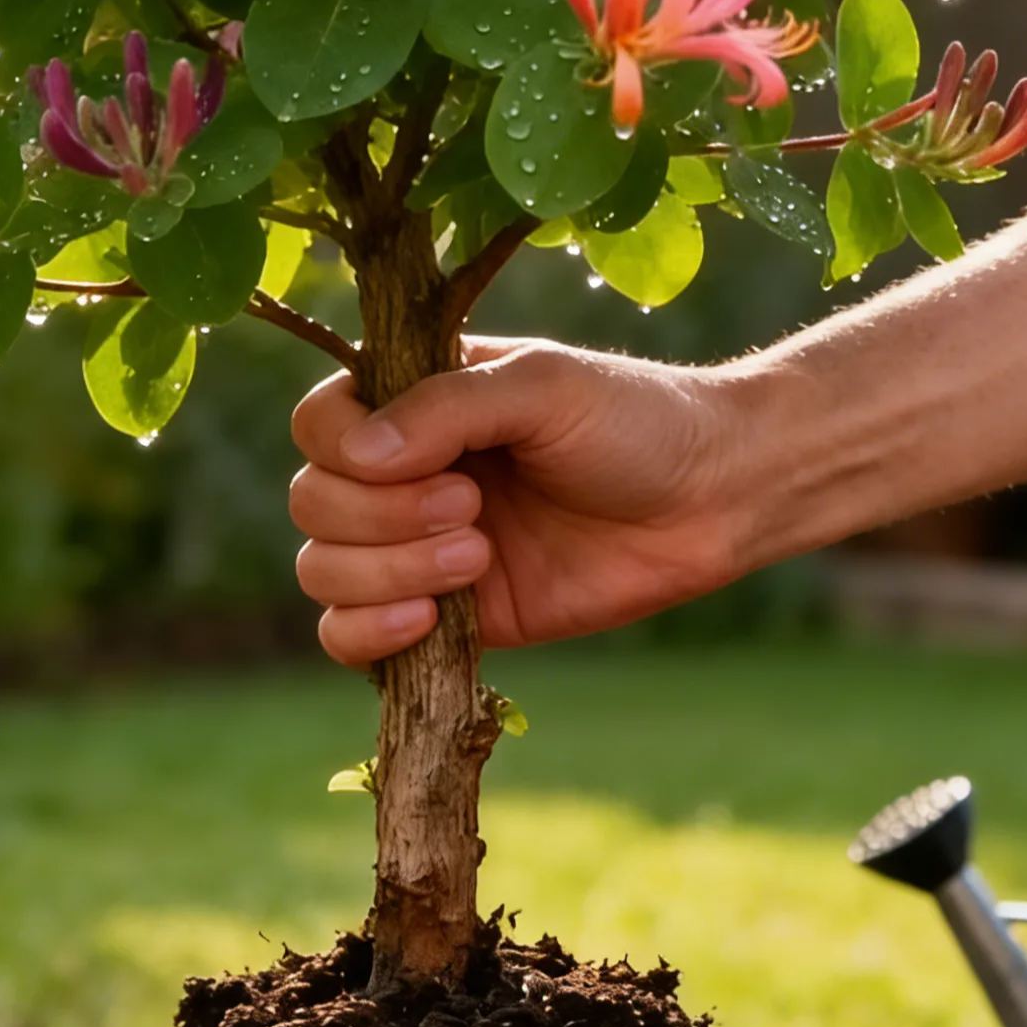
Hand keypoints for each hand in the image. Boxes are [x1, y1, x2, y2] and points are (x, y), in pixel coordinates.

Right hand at [289, 338, 747, 666]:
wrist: (713, 499)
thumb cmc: (632, 421)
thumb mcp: (541, 388)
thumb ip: (445, 409)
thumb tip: (357, 454)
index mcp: (415, 401)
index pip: (318, 424)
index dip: (344, 448)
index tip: (424, 460)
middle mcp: (403, 474)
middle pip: (313, 503)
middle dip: (379, 516)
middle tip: (473, 505)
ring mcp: (418, 548)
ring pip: (324, 573)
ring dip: (385, 572)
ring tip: (478, 554)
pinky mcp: (448, 618)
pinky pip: (354, 638)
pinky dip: (370, 632)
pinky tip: (431, 617)